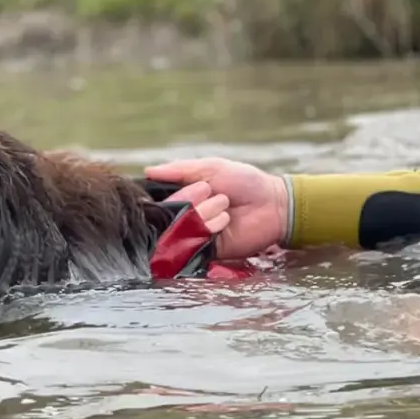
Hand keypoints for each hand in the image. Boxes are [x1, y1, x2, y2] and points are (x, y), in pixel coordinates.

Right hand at [145, 157, 288, 260]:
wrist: (272, 204)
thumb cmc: (244, 182)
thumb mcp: (212, 167)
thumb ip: (181, 169)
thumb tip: (148, 171)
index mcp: (184, 194)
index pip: (159, 198)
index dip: (171, 192)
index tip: (186, 186)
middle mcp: (185, 215)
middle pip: (167, 212)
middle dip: (190, 200)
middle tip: (211, 192)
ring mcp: (195, 233)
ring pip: (180, 227)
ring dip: (204, 213)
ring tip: (226, 207)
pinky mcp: (207, 250)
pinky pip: (194, 243)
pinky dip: (208, 228)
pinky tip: (224, 221)